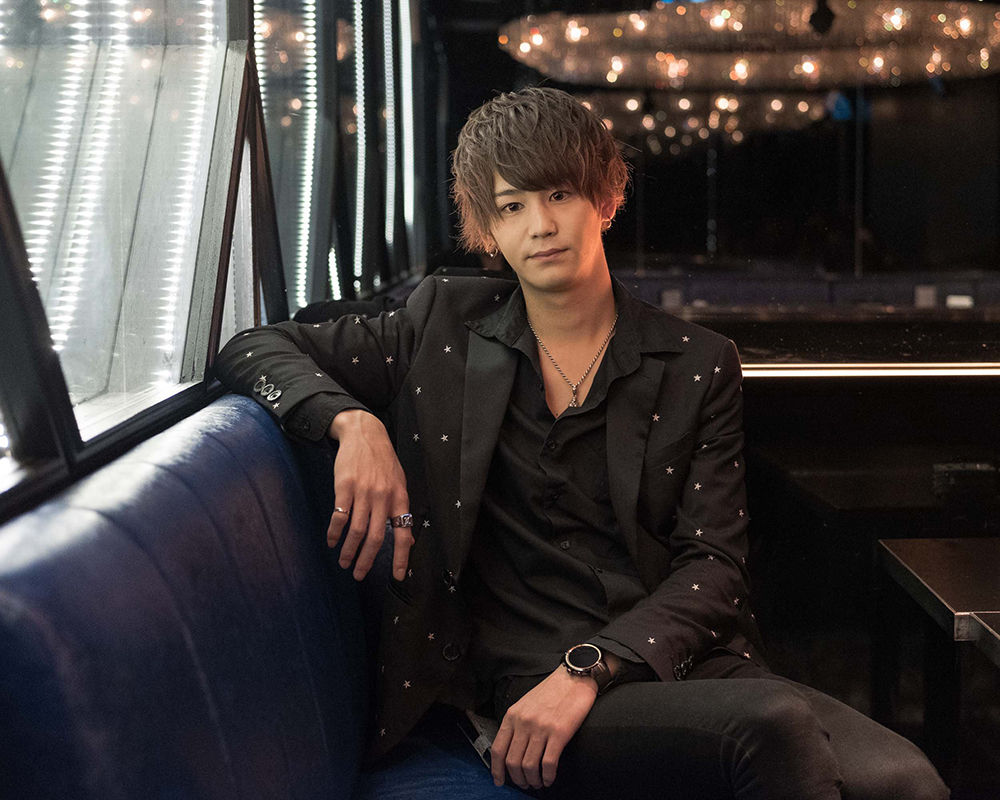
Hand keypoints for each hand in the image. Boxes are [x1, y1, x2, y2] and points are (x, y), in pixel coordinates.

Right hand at [326, 409, 412, 581]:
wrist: (364, 434)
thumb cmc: (383, 461)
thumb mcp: (399, 482)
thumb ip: (401, 509)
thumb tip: (409, 539)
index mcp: (399, 497)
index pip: (403, 533)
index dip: (402, 557)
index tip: (398, 576)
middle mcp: (383, 497)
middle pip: (376, 537)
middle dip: (367, 560)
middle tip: (358, 574)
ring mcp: (363, 492)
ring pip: (357, 530)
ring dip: (349, 551)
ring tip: (344, 563)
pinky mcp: (344, 487)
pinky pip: (340, 516)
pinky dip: (335, 533)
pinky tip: (332, 542)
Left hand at [490, 664, 598, 790]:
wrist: (574, 677)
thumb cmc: (551, 691)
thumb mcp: (525, 703)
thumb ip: (517, 723)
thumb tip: (513, 749)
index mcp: (512, 715)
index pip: (498, 749)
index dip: (497, 770)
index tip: (500, 781)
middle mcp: (524, 722)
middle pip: (512, 762)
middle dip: (518, 779)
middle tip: (525, 784)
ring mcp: (541, 728)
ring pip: (529, 766)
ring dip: (533, 781)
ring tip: (538, 783)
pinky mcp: (559, 732)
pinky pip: (548, 763)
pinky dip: (548, 776)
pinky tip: (550, 778)